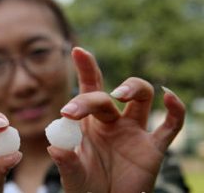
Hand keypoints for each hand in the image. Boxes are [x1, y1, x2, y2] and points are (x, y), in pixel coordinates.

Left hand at [47, 48, 184, 192]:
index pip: (88, 89)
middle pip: (107, 96)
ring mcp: (134, 132)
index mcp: (89, 124)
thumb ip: (66, 161)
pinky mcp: (154, 147)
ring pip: (142, 97)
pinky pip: (171, 124)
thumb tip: (54, 147)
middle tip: (72, 112)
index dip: (86, 68)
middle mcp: (112, 122)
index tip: (77, 49)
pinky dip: (174, 109)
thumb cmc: (87, 188)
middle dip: (88, 101)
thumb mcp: (73, 176)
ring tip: (119, 93)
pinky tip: (168, 96)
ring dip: (133, 88)